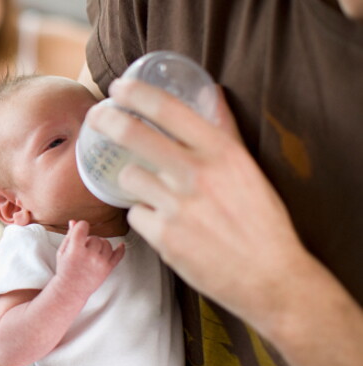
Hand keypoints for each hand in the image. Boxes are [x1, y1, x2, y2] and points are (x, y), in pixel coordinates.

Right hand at [55, 220, 125, 300]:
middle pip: (95, 237)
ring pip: (106, 243)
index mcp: (75, 250)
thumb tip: (74, 221)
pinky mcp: (108, 269)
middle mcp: (89, 255)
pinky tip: (121, 245)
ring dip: (100, 245)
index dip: (81, 227)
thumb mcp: (62, 252)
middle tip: (83, 249)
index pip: (83, 227)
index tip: (80, 230)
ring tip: (92, 252)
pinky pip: (118, 255)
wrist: (71, 290)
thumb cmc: (65, 270)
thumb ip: (69, 236)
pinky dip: (121, 249)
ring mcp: (100, 262)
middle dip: (89, 240)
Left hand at [86, 79, 306, 328]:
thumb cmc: (262, 220)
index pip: (168, 109)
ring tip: (152, 191)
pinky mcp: (164, 238)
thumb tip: (212, 93)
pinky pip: (135, 214)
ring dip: (134, 181)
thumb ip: (225, 130)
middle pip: (133, 134)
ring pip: (129, 177)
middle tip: (96, 117)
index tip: (119, 87)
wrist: (270, 278)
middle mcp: (197, 174)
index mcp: (221, 152)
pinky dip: (144, 216)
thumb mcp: (248, 168)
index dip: (136, 93)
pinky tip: (163, 223)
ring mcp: (177, 207)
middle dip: (106, 120)